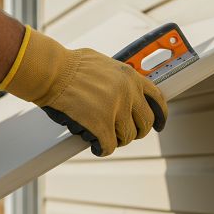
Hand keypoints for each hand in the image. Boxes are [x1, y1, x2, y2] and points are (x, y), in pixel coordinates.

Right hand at [0, 26, 167, 155]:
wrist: (52, 71)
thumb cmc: (69, 65)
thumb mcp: (103, 64)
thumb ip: (117, 77)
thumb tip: (121, 87)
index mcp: (130, 76)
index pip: (157, 99)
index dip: (161, 115)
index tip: (160, 124)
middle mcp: (128, 93)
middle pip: (145, 123)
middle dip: (135, 131)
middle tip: (123, 133)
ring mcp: (116, 110)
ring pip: (127, 136)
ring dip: (116, 139)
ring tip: (103, 137)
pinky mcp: (101, 125)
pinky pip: (109, 146)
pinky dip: (102, 149)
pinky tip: (96, 147)